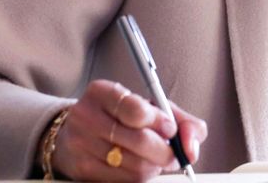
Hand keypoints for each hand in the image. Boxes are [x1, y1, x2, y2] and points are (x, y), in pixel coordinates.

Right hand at [52, 79, 207, 180]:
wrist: (75, 132)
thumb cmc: (118, 116)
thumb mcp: (146, 105)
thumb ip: (179, 119)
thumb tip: (192, 147)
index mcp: (102, 92)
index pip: (136, 110)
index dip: (161, 123)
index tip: (170, 128)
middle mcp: (87, 116)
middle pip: (139, 141)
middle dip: (166, 151)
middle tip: (173, 153)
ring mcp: (81, 144)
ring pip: (135, 166)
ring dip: (155, 166)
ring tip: (155, 159)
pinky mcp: (82, 168)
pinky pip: (124, 180)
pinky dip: (140, 177)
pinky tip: (139, 166)